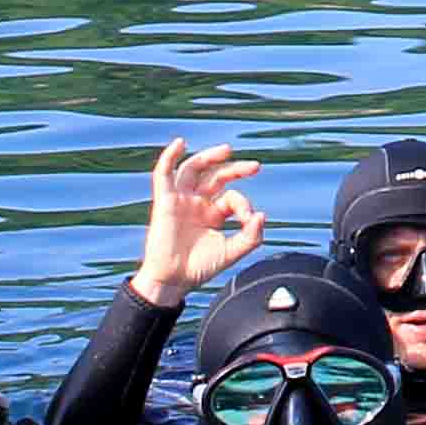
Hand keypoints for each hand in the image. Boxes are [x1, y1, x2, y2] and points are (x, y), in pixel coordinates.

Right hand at [128, 138, 262, 305]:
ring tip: (227, 150)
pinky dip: (169, 157)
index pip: (232, 197)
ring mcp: (181, 200)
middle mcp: (197, 203)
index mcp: (213, 213)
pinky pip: (163, 174)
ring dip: (209, 157)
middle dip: (235, 169)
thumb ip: (250, 236)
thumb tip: (261, 215)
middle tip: (255, 167)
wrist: (173, 281)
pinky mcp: (165, 201)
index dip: (244, 204)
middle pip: (216, 176)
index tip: (249, 220)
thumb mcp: (231, 252)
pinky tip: (179, 143)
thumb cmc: (200, 268)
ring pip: (194, 169)